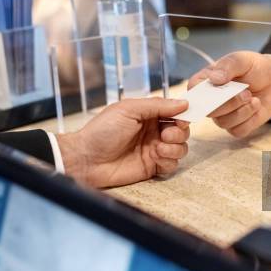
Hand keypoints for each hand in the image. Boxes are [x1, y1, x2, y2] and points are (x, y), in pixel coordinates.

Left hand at [56, 98, 189, 187]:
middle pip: (181, 130)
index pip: (174, 112)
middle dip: (179, 132)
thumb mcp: (129, 110)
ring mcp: (154, 150)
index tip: (183, 118)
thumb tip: (183, 103)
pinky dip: (170, 160)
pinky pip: (172, 164)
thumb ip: (157, 106)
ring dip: (176, 147)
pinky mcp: (153, 167)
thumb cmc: (102, 131)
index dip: (182, 114)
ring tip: (160, 147)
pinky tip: (157, 157)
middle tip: (166, 134)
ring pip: (180, 148)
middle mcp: (153, 132)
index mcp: (148, 115)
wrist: (87, 159)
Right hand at [188, 51, 270, 137]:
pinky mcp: (236, 126)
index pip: (193, 91)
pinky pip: (238, 130)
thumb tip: (215, 79)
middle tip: (246, 92)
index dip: (199, 96)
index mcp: (206, 81)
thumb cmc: (255, 67)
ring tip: (253, 98)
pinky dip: (250, 120)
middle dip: (229, 103)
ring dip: (242, 111)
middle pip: (209, 110)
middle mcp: (211, 101)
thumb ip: (228, 66)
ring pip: (224, 123)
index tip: (215, 95)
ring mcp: (222, 115)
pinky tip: (256, 106)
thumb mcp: (242, 60)